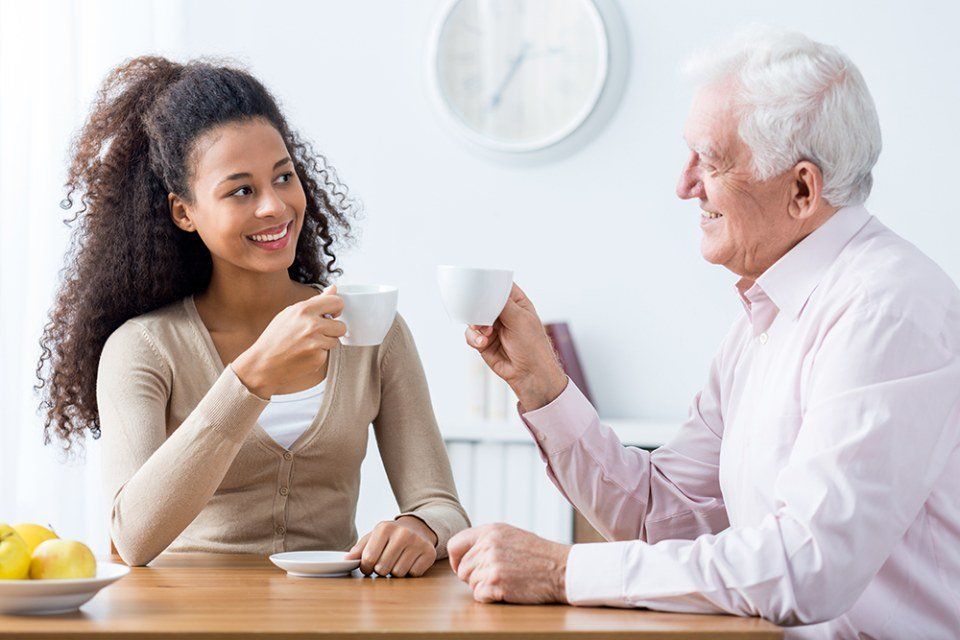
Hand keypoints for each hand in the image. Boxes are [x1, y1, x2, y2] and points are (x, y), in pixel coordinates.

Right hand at [232, 285, 345, 397]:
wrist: (264, 363)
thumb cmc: (275, 338)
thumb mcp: (290, 313)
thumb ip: (314, 302)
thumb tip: (333, 289)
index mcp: (304, 309)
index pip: (337, 302)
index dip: (336, 308)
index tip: (332, 314)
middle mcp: (312, 325)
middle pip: (342, 326)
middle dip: (333, 329)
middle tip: (319, 332)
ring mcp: (316, 342)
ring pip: (336, 340)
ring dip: (326, 342)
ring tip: (308, 344)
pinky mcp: (318, 358)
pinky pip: (328, 353)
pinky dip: (319, 354)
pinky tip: (305, 354)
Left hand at [345, 516, 437, 577]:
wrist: (418, 528)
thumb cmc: (391, 536)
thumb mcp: (373, 537)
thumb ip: (359, 549)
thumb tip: (346, 560)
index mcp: (384, 528)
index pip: (368, 559)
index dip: (366, 567)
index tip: (369, 565)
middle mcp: (402, 533)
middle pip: (382, 568)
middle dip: (381, 570)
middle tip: (385, 562)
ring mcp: (418, 542)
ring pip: (398, 573)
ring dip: (395, 571)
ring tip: (397, 561)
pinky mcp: (429, 553)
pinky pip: (413, 574)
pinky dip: (410, 572)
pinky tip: (410, 561)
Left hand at [448, 523, 569, 603]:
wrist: (561, 569)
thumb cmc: (537, 555)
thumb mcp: (510, 535)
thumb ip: (486, 540)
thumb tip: (462, 552)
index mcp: (490, 531)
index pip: (454, 544)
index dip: (455, 560)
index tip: (463, 568)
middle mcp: (488, 545)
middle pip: (462, 569)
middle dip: (473, 577)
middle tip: (494, 577)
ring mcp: (492, 565)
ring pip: (470, 584)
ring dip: (484, 587)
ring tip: (505, 580)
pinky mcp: (498, 584)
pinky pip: (479, 596)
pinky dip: (490, 597)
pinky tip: (506, 590)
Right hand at [464, 283, 567, 410]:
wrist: (529, 374)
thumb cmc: (533, 346)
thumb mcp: (520, 320)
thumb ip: (502, 304)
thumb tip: (486, 292)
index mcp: (516, 302)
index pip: (499, 286)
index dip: (488, 285)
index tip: (477, 287)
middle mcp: (503, 313)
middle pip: (482, 301)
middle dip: (478, 309)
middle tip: (480, 316)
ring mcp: (492, 327)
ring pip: (473, 318)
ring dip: (476, 325)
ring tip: (485, 333)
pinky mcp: (484, 341)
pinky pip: (470, 334)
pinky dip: (473, 338)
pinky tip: (483, 344)